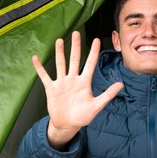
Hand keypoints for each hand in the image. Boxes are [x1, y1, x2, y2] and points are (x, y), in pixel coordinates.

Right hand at [33, 31, 123, 149]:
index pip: (90, 64)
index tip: (96, 40)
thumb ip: (107, 95)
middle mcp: (73, 79)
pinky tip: (35, 58)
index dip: (93, 52)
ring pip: (60, 64)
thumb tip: (121, 84)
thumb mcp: (96, 106)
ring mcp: (62, 83)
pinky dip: (39, 68)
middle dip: (75, 46)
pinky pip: (44, 76)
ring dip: (59, 53)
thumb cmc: (82, 117)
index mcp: (84, 82)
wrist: (67, 125)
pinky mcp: (51, 88)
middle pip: (74, 59)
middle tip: (76, 33)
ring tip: (59, 40)